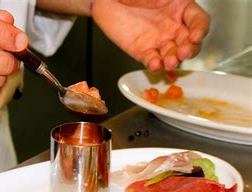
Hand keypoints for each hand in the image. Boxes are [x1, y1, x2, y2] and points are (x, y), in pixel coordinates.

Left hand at [92, 0, 209, 70]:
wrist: (109, 0)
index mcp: (181, 9)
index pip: (199, 21)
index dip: (200, 30)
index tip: (196, 36)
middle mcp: (173, 27)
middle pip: (189, 42)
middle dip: (189, 49)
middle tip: (183, 52)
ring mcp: (158, 40)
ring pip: (172, 54)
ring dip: (173, 60)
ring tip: (169, 62)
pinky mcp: (142, 51)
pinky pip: (152, 60)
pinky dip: (155, 65)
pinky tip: (155, 65)